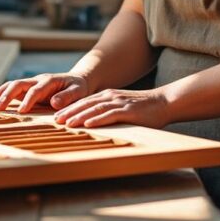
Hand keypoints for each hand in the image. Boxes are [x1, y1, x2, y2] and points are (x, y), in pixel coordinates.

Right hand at [0, 73, 90, 112]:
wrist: (77, 81)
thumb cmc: (78, 88)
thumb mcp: (79, 92)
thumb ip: (68, 97)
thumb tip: (53, 103)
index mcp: (49, 81)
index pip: (36, 90)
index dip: (28, 100)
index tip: (21, 111)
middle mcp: (37, 80)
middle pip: (18, 84)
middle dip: (7, 95)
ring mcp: (31, 84)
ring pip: (11, 86)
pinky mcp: (27, 90)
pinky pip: (12, 91)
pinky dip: (1, 95)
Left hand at [52, 87, 173, 128]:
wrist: (164, 102)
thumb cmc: (143, 108)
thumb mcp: (122, 107)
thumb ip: (109, 112)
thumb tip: (93, 121)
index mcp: (107, 96)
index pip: (84, 102)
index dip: (69, 109)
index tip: (56, 117)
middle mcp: (110, 97)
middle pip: (85, 104)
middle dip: (69, 112)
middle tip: (55, 121)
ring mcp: (119, 103)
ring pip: (95, 109)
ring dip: (80, 116)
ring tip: (67, 123)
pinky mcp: (128, 111)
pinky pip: (110, 115)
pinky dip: (98, 119)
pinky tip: (88, 124)